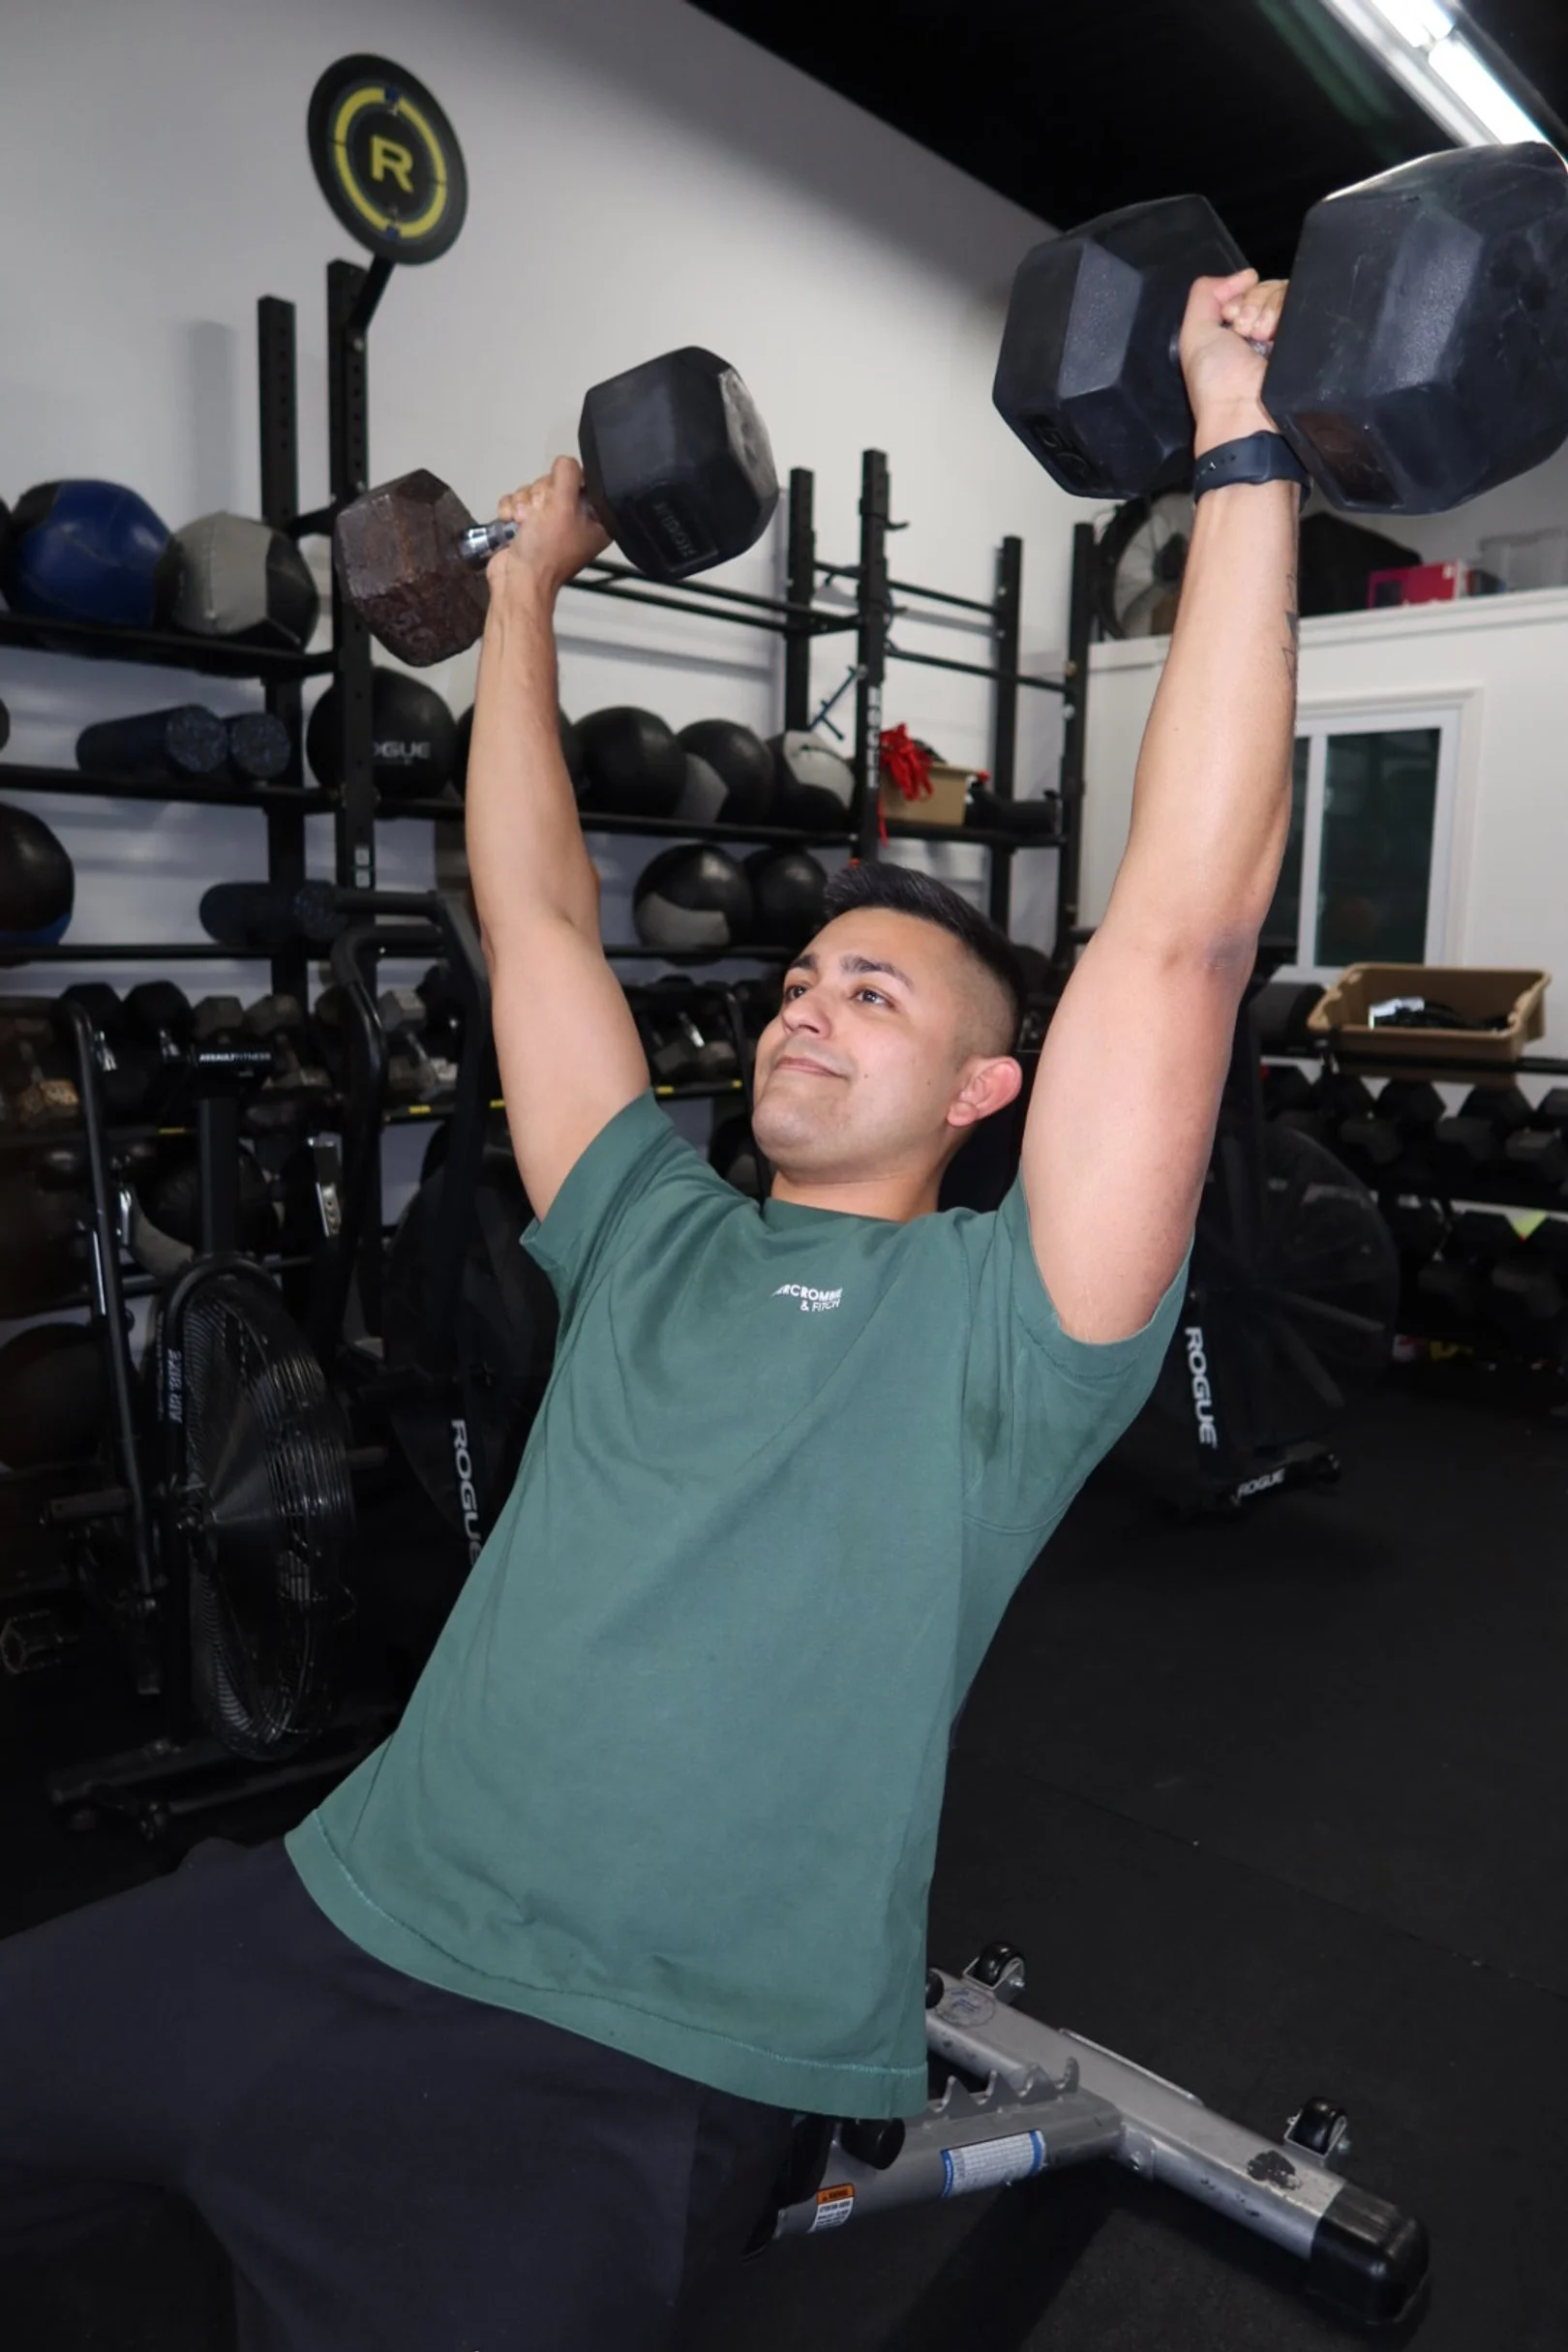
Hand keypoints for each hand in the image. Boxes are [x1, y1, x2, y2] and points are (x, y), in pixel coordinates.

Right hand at [487, 457, 610, 600]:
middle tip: (538, 516)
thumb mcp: (563, 506)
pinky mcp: (529, 525)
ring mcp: (551, 522)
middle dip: (539, 496)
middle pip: (555, 482)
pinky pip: (518, 500)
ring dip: (523, 503)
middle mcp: (576, 520)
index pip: (583, 479)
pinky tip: (512, 523)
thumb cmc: (545, 553)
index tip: (559, 501)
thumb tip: (563, 463)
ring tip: (524, 523)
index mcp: (596, 519)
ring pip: (534, 490)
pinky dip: (511, 509)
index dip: (565, 484)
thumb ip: (568, 475)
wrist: (517, 580)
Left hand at [1178, 269, 1288, 456]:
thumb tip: (1247, 274)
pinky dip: (1285, 311)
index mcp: (1237, 331)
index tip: (1229, 320)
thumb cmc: (1216, 380)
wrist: (1246, 413)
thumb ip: (1204, 294)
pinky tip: (1274, 335)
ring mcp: (1289, 334)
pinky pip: (1305, 301)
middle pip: (1267, 287)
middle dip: (1251, 304)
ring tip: (1260, 339)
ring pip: (1285, 291)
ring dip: (1267, 310)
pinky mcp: (1310, 337)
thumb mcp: (1194, 334)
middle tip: (1244, 334)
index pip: (1247, 290)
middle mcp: (1265, 330)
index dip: (1236, 298)